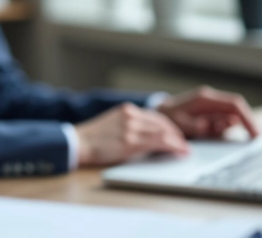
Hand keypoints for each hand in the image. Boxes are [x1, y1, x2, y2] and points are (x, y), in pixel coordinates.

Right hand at [73, 103, 188, 166]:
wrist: (77, 143)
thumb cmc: (93, 138)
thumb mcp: (113, 124)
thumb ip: (130, 125)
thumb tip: (149, 136)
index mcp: (126, 110)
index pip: (155, 116)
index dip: (169, 126)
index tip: (176, 134)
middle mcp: (130, 115)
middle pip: (162, 122)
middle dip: (176, 133)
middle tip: (184, 143)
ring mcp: (131, 127)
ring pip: (163, 131)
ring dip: (177, 141)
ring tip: (185, 149)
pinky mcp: (130, 141)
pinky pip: (158, 142)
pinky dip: (172, 146)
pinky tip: (179, 151)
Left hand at [157, 86, 259, 139]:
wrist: (157, 114)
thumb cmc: (166, 118)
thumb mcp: (177, 123)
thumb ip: (194, 125)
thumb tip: (209, 126)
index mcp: (205, 99)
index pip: (235, 105)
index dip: (248, 119)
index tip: (256, 135)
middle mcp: (211, 101)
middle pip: (238, 111)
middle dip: (245, 126)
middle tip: (248, 142)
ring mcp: (212, 108)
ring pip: (232, 119)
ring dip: (227, 131)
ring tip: (207, 136)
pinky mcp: (211, 115)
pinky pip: (224, 124)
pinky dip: (222, 132)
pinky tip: (207, 136)